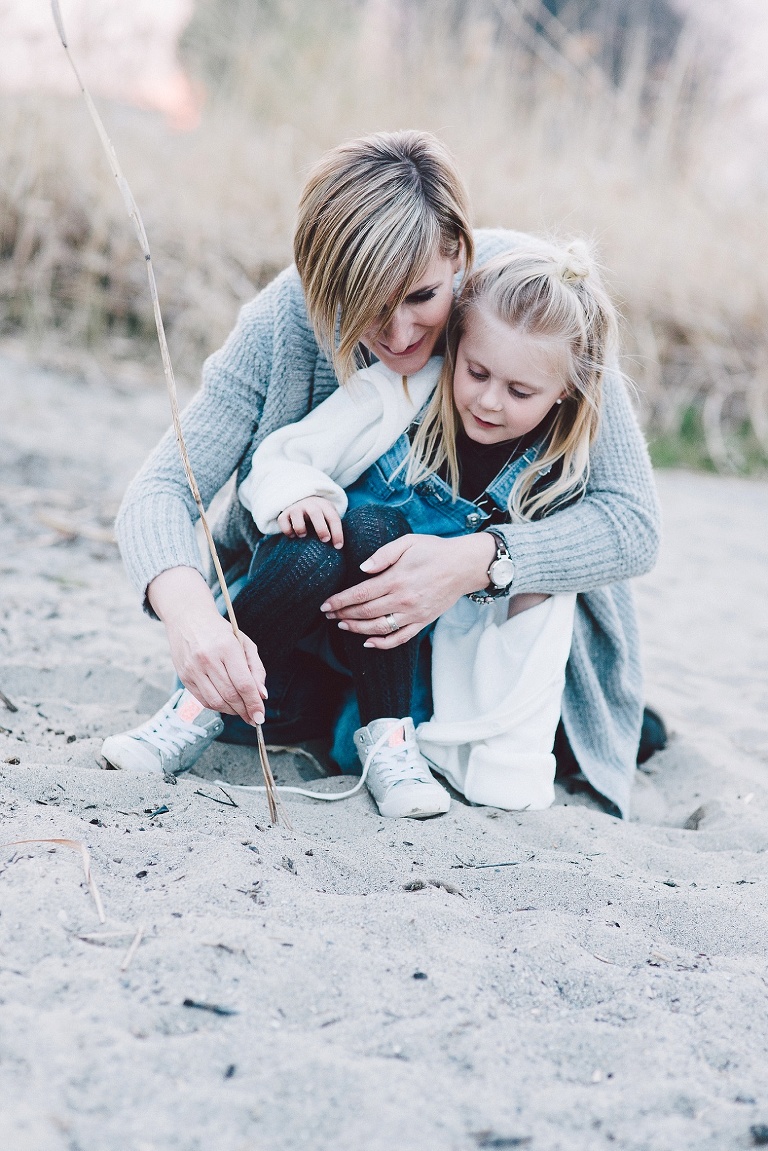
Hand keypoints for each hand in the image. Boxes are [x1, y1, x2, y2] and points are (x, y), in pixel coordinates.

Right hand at [148, 567, 266, 723]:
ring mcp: (193, 668)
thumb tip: (262, 695)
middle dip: (245, 711)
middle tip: (254, 719)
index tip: (261, 716)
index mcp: (226, 647)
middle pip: (230, 695)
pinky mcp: (183, 676)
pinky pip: (203, 700)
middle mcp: (207, 658)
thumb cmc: (220, 632)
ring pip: (216, 701)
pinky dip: (217, 707)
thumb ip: (256, 669)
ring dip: (232, 711)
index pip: (243, 683)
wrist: (188, 618)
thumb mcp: (244, 643)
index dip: (254, 703)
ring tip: (241, 711)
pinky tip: (226, 705)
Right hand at [277, 496, 343, 547]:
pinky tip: (292, 536)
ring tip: (303, 535)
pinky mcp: (284, 514)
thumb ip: (333, 528)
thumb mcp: (329, 517)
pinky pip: (283, 521)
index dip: (337, 532)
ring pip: (296, 514)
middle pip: (315, 513)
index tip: (338, 547)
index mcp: (325, 506)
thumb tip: (338, 548)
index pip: (333, 518)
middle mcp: (310, 505)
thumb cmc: (321, 516)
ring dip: (300, 527)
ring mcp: (296, 508)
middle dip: (321, 528)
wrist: (303, 500)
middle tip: (325, 539)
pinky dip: (287, 529)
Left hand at [321, 532, 496, 648]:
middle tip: (328, 614)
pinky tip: (368, 642)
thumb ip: (383, 554)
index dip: (340, 601)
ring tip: (342, 626)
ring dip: (357, 629)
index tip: (325, 605)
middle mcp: (403, 600)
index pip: (360, 594)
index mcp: (396, 579)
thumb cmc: (434, 551)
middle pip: (365, 612)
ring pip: (378, 628)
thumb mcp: (408, 542)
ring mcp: (413, 614)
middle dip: (343, 614)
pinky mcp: (422, 622)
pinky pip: (399, 638)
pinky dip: (382, 643)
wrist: (463, 566)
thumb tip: (363, 568)